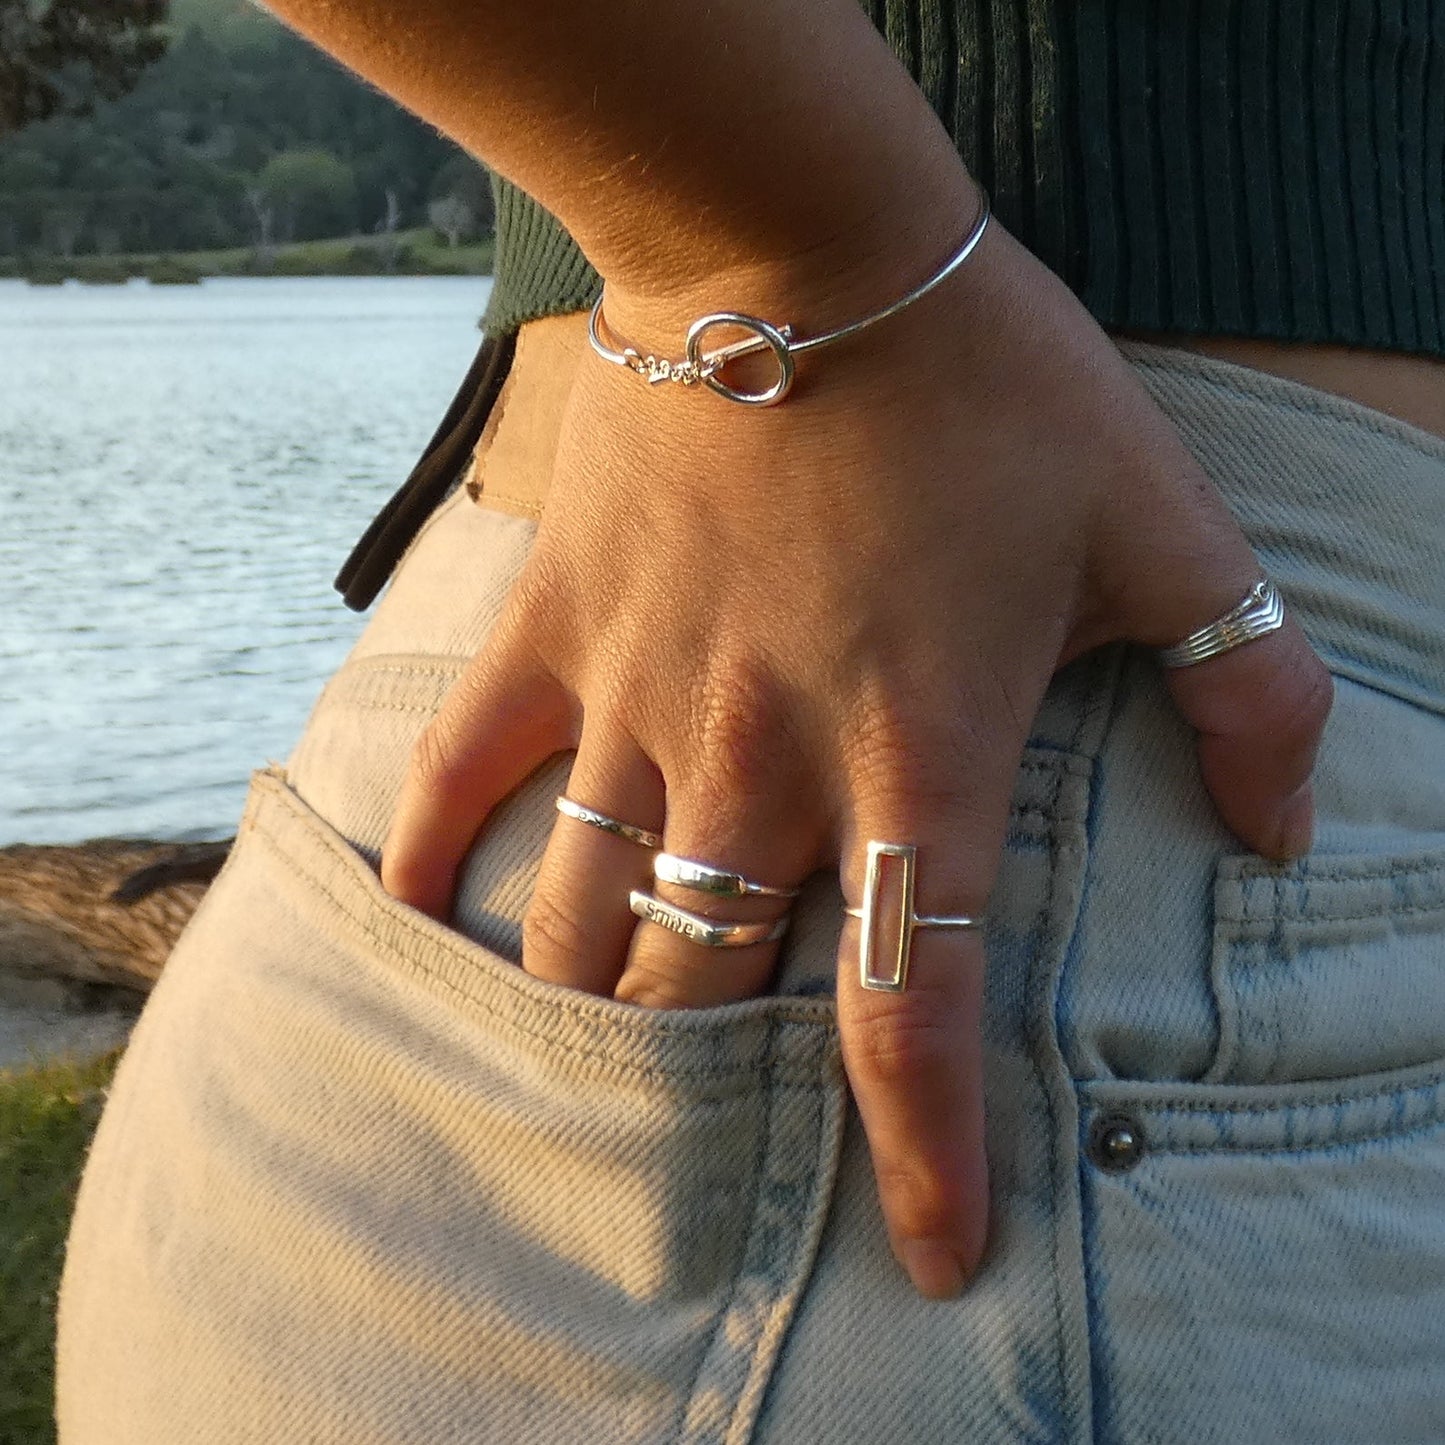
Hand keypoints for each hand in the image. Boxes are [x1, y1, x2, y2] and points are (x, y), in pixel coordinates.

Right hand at [381, 213, 1331, 1297]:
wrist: (795, 247)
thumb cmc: (986, 382)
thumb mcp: (1162, 517)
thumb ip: (1251, 684)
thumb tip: (1288, 830)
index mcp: (918, 747)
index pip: (921, 1002)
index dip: (926, 1150)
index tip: (931, 1254)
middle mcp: (762, 756)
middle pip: (717, 989)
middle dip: (720, 1095)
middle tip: (723, 1157)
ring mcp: (639, 698)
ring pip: (589, 913)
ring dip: (590, 1011)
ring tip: (594, 1073)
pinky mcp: (558, 629)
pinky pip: (465, 772)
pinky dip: (435, 856)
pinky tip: (415, 920)